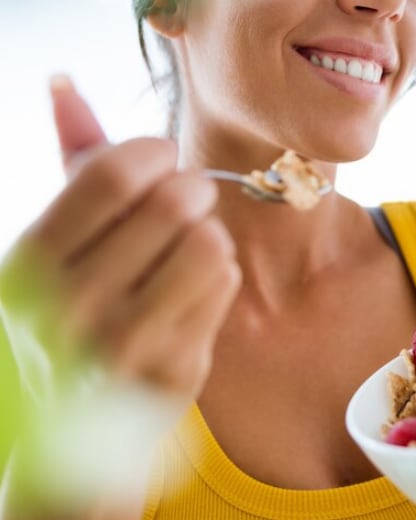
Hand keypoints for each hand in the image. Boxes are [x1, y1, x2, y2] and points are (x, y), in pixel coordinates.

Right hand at [2, 75, 240, 400]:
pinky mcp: (176, 369)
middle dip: (191, 188)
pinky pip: (226, 282)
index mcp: (29, 264)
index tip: (163, 156)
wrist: (77, 422)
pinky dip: (219, 274)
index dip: (154, 152)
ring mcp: (126, 346)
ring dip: (206, 233)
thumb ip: (69, 163)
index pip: (112, 173)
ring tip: (189, 246)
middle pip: (173, 203)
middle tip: (189, 196)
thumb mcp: (57, 241)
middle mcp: (70, 308)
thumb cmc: (75, 309)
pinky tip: (194, 289)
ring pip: (210, 243)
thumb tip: (65, 83)